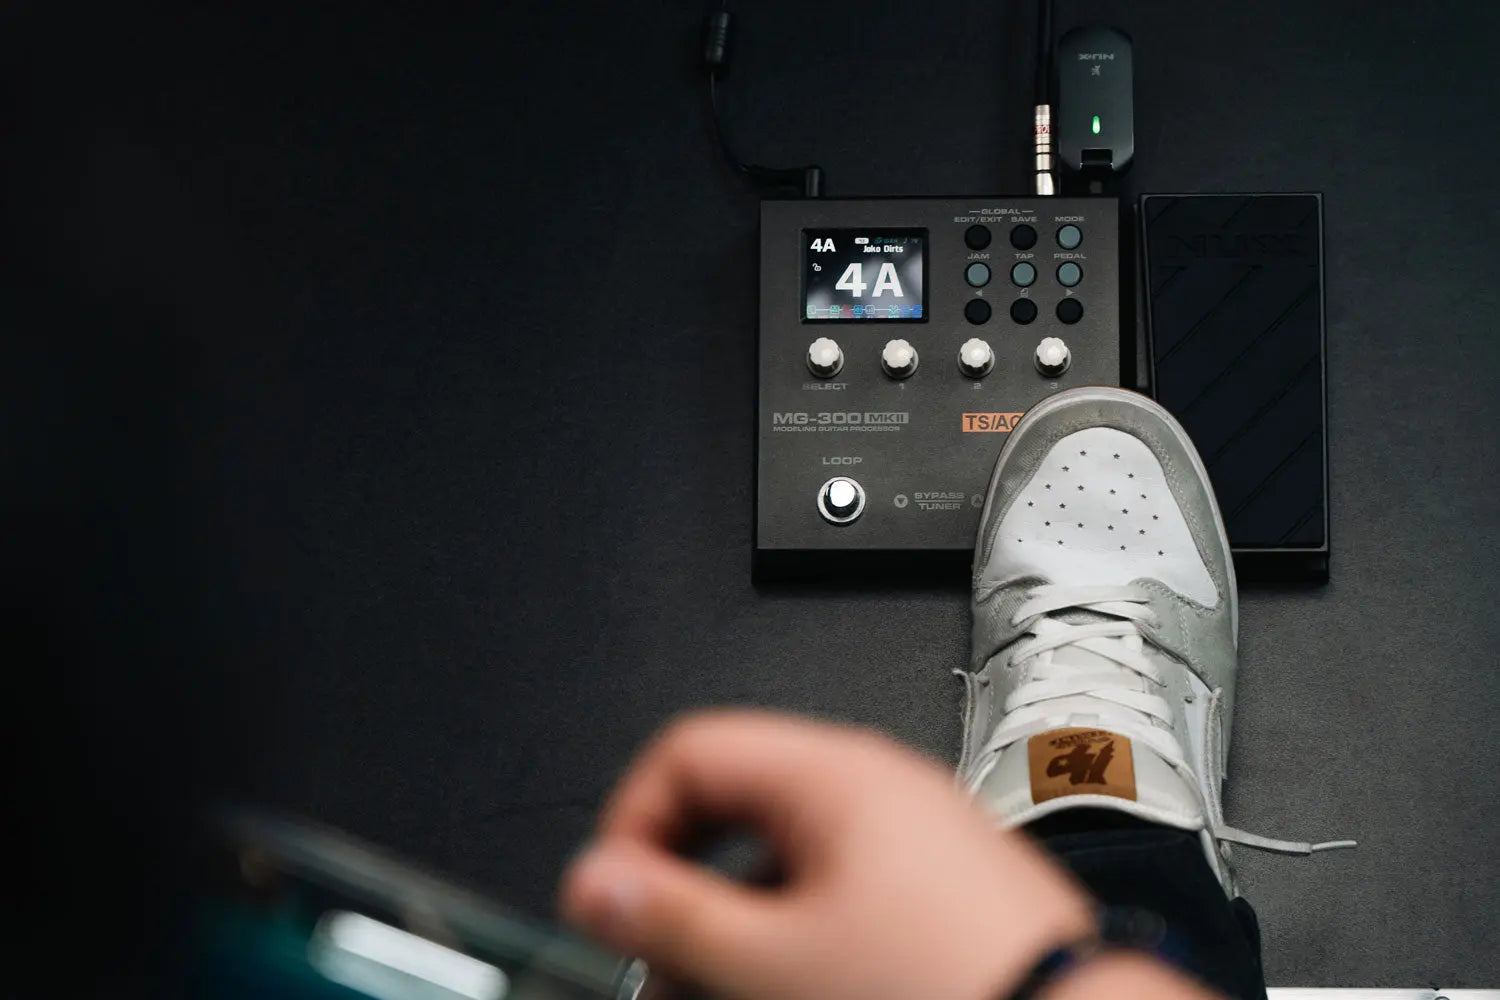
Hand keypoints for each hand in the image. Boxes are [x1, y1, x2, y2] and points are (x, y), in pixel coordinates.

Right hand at [559, 710, 1098, 999]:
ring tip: (721, 995)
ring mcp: (911, 837)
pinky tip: (790, 989)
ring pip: (782, 865)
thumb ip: (671, 915)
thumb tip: (598, 880)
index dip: (631, 824)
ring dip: (735, 930)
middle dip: (680, 894)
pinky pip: (836, 894)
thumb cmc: (955, 987)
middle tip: (661, 972)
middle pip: (731, 811)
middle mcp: (876, 788)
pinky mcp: (937, 889)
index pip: (688, 753)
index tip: (613, 903)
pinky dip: (796, 940)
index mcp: (831, 773)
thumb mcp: (775, 961)